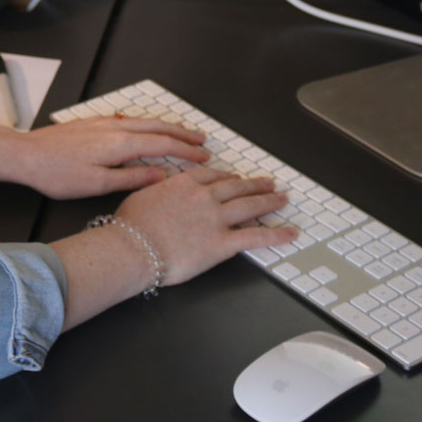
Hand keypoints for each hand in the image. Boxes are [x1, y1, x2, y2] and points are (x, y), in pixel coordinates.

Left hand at [12, 116, 209, 198]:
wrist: (26, 155)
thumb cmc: (58, 174)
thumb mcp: (97, 184)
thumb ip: (132, 178)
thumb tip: (161, 176)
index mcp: (119, 144)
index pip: (162, 145)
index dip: (186, 151)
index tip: (204, 157)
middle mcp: (114, 128)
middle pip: (157, 127)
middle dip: (182, 134)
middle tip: (203, 140)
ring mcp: (102, 122)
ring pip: (143, 121)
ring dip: (166, 127)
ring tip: (182, 133)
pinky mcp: (92, 123)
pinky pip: (129, 120)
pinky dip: (146, 125)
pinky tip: (146, 130)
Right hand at [116, 166, 295, 285]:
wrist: (134, 246)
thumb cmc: (131, 225)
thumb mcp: (141, 195)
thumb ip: (158, 189)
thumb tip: (160, 188)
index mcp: (183, 183)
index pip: (212, 175)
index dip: (227, 176)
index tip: (234, 177)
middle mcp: (204, 196)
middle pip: (236, 186)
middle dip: (254, 184)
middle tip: (268, 182)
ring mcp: (216, 219)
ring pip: (250, 205)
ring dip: (269, 201)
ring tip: (281, 198)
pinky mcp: (223, 243)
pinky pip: (256, 237)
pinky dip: (276, 234)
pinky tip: (290, 233)